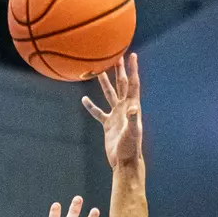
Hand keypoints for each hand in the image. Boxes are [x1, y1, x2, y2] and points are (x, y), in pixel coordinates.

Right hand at [82, 53, 141, 168]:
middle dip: (119, 70)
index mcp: (132, 107)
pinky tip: (84, 100)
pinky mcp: (108, 124)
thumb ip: (133, 120)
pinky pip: (98, 113)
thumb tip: (133, 107)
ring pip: (109, 95)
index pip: (133, 84)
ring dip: (105, 83)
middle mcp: (124, 108)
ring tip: (99, 71)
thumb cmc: (130, 148)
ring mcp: (116, 116)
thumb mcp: (132, 133)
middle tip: (116, 55)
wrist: (124, 162)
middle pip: (122, 85)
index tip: (132, 55)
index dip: (133, 70)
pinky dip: (91, 107)